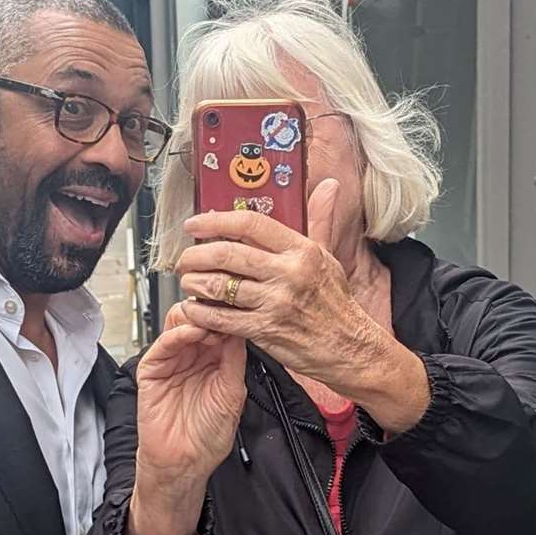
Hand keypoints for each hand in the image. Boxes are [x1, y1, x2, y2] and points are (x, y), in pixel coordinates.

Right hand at [127, 306, 245, 534]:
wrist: (185, 462)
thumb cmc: (208, 435)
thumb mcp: (232, 393)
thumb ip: (234, 360)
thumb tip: (240, 328)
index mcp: (214, 358)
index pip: (220, 324)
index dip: (230, 314)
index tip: (242, 306)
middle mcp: (193, 355)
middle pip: (199, 317)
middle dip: (212, 310)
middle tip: (225, 309)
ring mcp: (172, 360)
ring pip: (179, 323)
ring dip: (196, 318)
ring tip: (212, 322)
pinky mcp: (151, 369)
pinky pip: (162, 344)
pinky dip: (177, 334)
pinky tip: (192, 333)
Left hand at [176, 179, 375, 382]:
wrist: (350, 348)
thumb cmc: (336, 303)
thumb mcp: (329, 257)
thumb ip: (320, 220)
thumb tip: (328, 186)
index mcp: (301, 250)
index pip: (251, 224)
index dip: (216, 221)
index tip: (195, 224)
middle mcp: (288, 273)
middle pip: (227, 254)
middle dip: (196, 255)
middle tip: (185, 258)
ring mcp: (275, 302)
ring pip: (220, 286)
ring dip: (194, 283)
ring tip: (188, 282)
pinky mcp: (265, 330)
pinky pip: (222, 318)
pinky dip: (201, 313)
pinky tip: (193, 308)